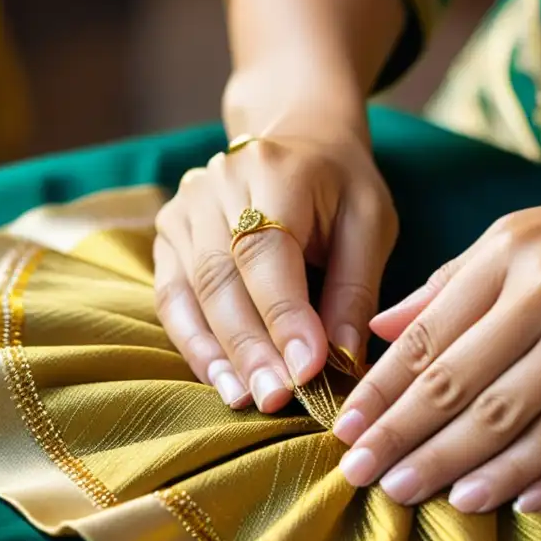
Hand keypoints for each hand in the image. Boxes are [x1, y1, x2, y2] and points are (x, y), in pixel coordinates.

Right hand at [153, 78, 396, 412]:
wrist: (301, 139)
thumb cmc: (342, 187)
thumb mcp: (370, 224)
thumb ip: (355, 288)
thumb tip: (343, 359)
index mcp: (275, 172)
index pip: (268, 253)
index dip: (284, 316)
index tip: (308, 371)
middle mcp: (217, 186)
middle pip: (222, 278)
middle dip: (250, 347)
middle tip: (277, 400)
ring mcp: (185, 209)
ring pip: (190, 293)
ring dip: (218, 354)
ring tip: (244, 401)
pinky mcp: (169, 236)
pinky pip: (172, 298)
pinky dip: (194, 344)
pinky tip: (219, 381)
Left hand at [333, 169, 540, 512]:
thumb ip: (459, 277)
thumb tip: (382, 327)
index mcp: (526, 255)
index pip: (433, 339)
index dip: (382, 391)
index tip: (345, 428)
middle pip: (466, 393)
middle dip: (406, 441)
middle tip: (362, 477)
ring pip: (524, 432)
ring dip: (465, 472)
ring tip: (418, 498)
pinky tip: (510, 503)